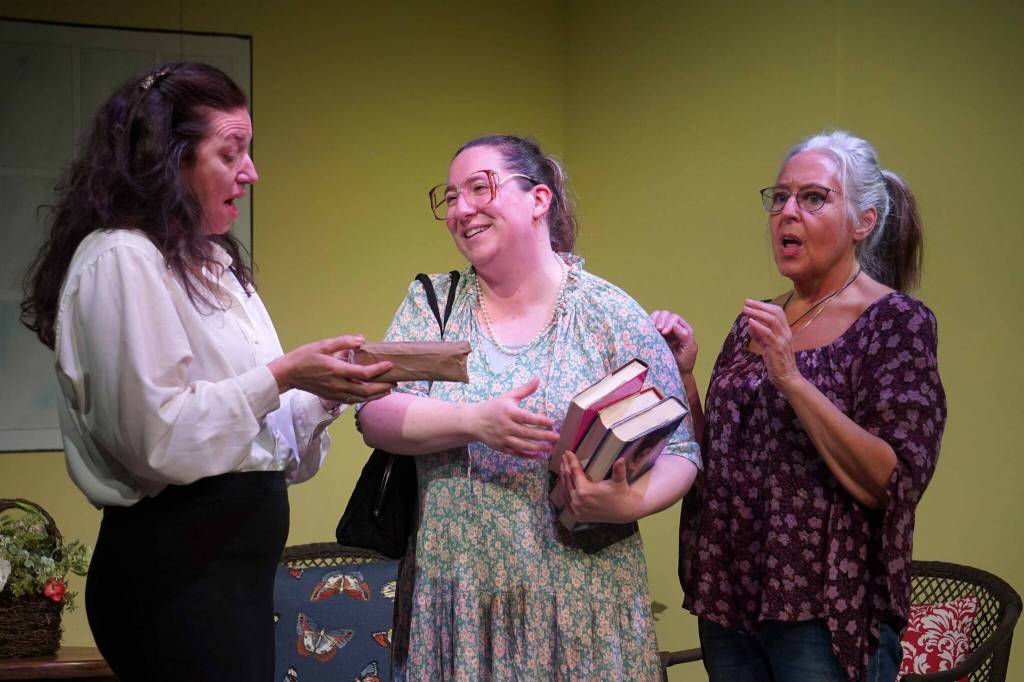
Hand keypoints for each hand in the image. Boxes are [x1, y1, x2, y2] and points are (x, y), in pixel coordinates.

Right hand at [269, 335, 395, 403]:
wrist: (288, 374)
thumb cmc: (304, 357)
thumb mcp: (323, 344)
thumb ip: (343, 342)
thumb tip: (361, 340)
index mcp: (336, 370)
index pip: (363, 374)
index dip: (379, 370)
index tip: (390, 365)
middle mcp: (338, 385)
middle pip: (366, 391)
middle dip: (382, 388)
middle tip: (395, 383)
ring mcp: (335, 393)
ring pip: (360, 399)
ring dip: (375, 396)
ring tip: (387, 390)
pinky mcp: (332, 397)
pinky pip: (352, 400)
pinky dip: (363, 398)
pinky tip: (370, 394)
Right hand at [471, 377, 558, 457]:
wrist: (474, 421)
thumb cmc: (493, 407)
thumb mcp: (508, 396)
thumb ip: (524, 390)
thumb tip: (538, 379)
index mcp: (508, 412)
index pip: (526, 418)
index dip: (540, 421)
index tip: (552, 423)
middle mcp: (505, 426)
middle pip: (527, 433)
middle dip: (543, 436)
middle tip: (557, 437)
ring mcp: (503, 438)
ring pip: (522, 445)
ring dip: (538, 448)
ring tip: (550, 448)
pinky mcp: (501, 447)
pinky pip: (516, 453)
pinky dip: (527, 455)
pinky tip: (538, 455)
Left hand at [559, 450, 637, 523]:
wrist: (624, 511)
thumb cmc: (620, 493)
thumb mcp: (619, 481)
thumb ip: (618, 470)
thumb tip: (621, 459)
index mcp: (585, 491)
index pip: (575, 472)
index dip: (571, 461)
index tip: (567, 452)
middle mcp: (578, 501)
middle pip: (568, 480)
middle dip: (565, 467)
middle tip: (564, 457)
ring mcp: (576, 510)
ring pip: (565, 491)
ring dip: (564, 478)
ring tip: (563, 467)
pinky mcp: (578, 516)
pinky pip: (568, 502)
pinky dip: (565, 492)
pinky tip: (564, 484)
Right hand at [650, 310, 696, 375]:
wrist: (676, 373)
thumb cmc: (684, 362)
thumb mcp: (690, 349)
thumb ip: (686, 336)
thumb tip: (675, 325)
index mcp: (683, 329)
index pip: (675, 318)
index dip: (669, 323)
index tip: (664, 333)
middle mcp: (673, 327)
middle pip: (665, 315)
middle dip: (661, 320)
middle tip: (658, 330)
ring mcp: (663, 330)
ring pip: (657, 316)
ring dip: (654, 320)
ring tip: (652, 328)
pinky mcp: (654, 334)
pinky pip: (650, 324)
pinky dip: (648, 324)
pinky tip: (647, 330)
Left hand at [742, 299, 802, 392]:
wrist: (787, 378)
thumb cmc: (777, 363)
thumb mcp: (767, 346)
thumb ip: (760, 336)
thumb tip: (750, 325)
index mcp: (785, 331)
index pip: (778, 312)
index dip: (764, 306)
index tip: (751, 303)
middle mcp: (785, 333)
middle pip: (775, 313)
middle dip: (759, 306)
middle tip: (746, 303)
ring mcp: (782, 339)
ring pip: (772, 320)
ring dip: (757, 313)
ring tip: (746, 310)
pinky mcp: (777, 347)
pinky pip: (768, 333)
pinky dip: (759, 326)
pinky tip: (750, 322)